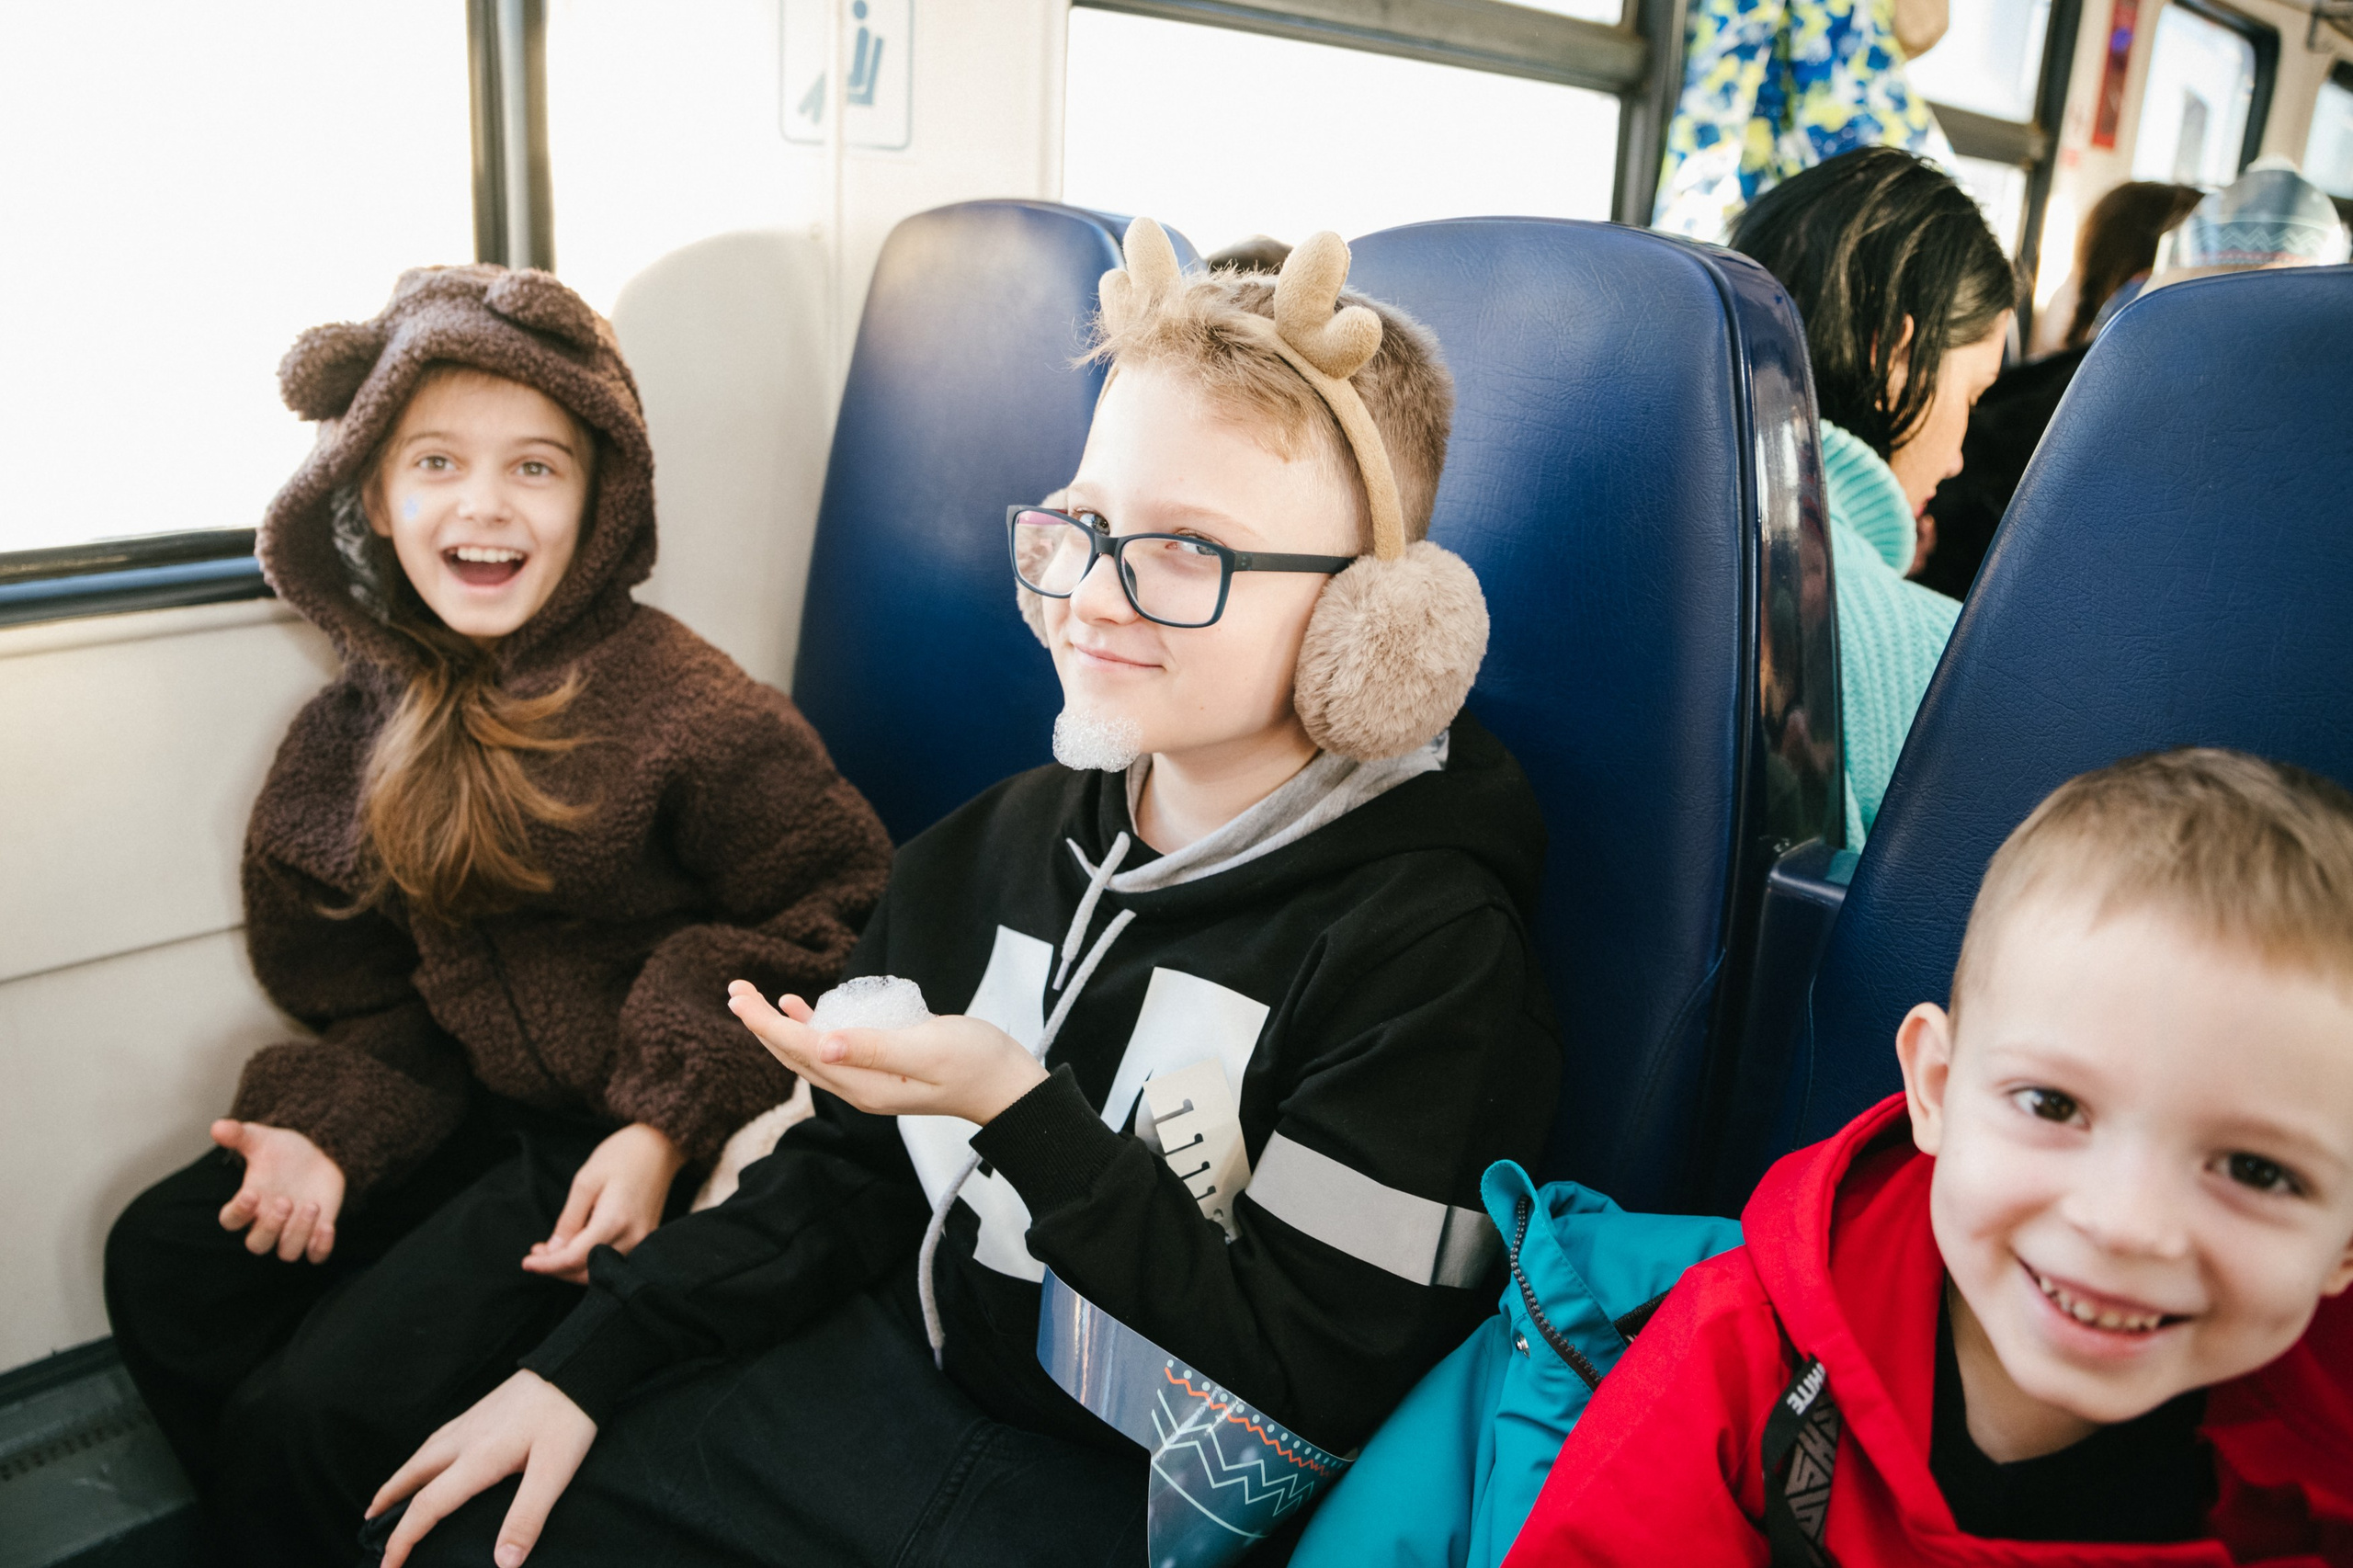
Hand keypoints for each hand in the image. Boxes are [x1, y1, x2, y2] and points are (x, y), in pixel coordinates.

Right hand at [212, 1120, 344, 1263]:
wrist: (318, 1153)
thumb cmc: (283, 1151)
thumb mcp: (262, 1138)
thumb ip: (239, 1134)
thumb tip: (217, 1126)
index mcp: (249, 1202)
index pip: (231, 1221)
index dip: (238, 1213)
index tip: (253, 1193)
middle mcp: (267, 1221)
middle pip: (257, 1245)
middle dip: (270, 1228)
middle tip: (285, 1201)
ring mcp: (292, 1230)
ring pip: (287, 1253)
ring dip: (298, 1234)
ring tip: (311, 1205)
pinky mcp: (317, 1232)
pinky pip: (316, 1256)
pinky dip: (321, 1247)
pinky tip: (328, 1226)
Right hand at [368, 1370, 594, 1567]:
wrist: (577, 1365)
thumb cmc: (569, 1418)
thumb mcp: (554, 1472)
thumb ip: (527, 1518)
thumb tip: (503, 1563)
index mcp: (477, 1459)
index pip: (427, 1507)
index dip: (403, 1540)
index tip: (387, 1567)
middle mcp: (464, 1439)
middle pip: (412, 1475)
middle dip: (387, 1503)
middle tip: (368, 1526)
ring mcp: (471, 1421)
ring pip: (422, 1454)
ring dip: (400, 1479)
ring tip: (387, 1497)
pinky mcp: (482, 1410)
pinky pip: (438, 1439)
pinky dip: (421, 1457)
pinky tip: (430, 1458)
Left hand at [521, 1122, 683, 1283]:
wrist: (659, 1145)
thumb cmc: (621, 1155)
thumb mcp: (585, 1181)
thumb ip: (569, 1220)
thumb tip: (554, 1250)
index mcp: (615, 1221)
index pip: (574, 1258)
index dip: (547, 1264)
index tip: (526, 1262)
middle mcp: (632, 1237)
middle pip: (587, 1272)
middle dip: (558, 1268)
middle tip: (537, 1253)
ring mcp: (642, 1240)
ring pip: (600, 1270)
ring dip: (573, 1266)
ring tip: (552, 1249)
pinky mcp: (645, 1237)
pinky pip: (614, 1260)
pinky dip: (591, 1260)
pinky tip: (576, 1247)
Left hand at [726, 983, 1047, 1124]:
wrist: (1009, 1086)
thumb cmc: (976, 1063)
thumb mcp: (927, 1048)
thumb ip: (875, 1046)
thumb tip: (823, 1045)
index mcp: (863, 1084)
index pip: (802, 1050)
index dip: (767, 1024)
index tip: (740, 998)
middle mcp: (859, 1085)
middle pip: (796, 1053)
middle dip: (762, 1023)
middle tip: (735, 990)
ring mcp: (870, 1077)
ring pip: (810, 1050)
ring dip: (780, 1024)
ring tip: (753, 997)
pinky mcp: (884, 1064)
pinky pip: (834, 1046)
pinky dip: (812, 1025)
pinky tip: (803, 1006)